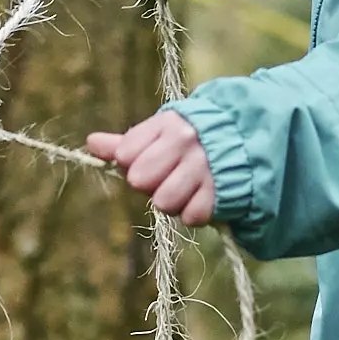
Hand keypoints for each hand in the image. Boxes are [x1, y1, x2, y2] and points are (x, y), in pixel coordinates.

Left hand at [85, 105, 217, 229]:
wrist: (247, 142)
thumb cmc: (193, 140)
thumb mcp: (162, 133)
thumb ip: (125, 142)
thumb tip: (91, 143)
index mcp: (167, 123)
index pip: (125, 154)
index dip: (134, 163)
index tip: (152, 158)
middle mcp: (186, 141)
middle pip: (140, 180)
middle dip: (151, 184)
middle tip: (168, 176)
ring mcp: (205, 166)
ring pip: (164, 202)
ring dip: (173, 201)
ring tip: (186, 188)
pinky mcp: (221, 192)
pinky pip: (191, 216)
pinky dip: (194, 211)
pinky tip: (202, 196)